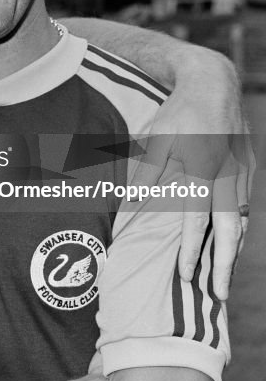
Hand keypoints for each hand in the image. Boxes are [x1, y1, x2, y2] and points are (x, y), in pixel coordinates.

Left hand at [136, 67, 254, 298]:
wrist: (214, 84)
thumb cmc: (179, 111)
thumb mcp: (156, 137)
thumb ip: (146, 172)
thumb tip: (130, 201)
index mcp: (201, 169)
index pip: (196, 220)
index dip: (190, 249)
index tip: (186, 274)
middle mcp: (226, 175)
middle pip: (229, 230)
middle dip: (222, 265)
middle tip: (217, 295)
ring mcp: (242, 173)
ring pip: (241, 221)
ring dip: (233, 252)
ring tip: (224, 278)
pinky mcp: (248, 169)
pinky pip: (245, 207)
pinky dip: (239, 230)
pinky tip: (232, 246)